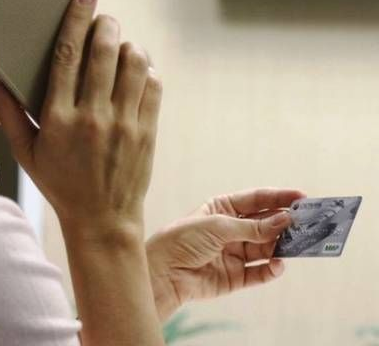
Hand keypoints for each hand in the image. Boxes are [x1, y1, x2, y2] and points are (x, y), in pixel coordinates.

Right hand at [0, 0, 162, 238]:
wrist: (102, 220)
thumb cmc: (60, 185)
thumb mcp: (27, 155)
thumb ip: (9, 116)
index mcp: (59, 119)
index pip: (67, 57)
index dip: (75, 20)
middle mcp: (93, 117)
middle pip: (104, 52)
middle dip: (106, 24)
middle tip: (103, 18)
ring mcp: (124, 124)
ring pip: (134, 64)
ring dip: (128, 46)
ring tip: (120, 47)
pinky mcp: (147, 131)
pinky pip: (154, 86)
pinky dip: (146, 72)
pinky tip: (135, 74)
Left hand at [145, 188, 305, 321]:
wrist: (163, 272)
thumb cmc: (183, 240)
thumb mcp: (219, 226)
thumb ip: (253, 227)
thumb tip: (286, 220)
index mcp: (222, 208)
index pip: (256, 200)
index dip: (279, 197)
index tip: (303, 197)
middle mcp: (231, 229)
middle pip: (265, 223)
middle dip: (286, 222)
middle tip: (310, 222)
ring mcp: (234, 253)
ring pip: (266, 247)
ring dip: (283, 245)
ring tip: (300, 244)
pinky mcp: (235, 276)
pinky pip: (260, 271)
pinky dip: (272, 269)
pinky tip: (279, 264)